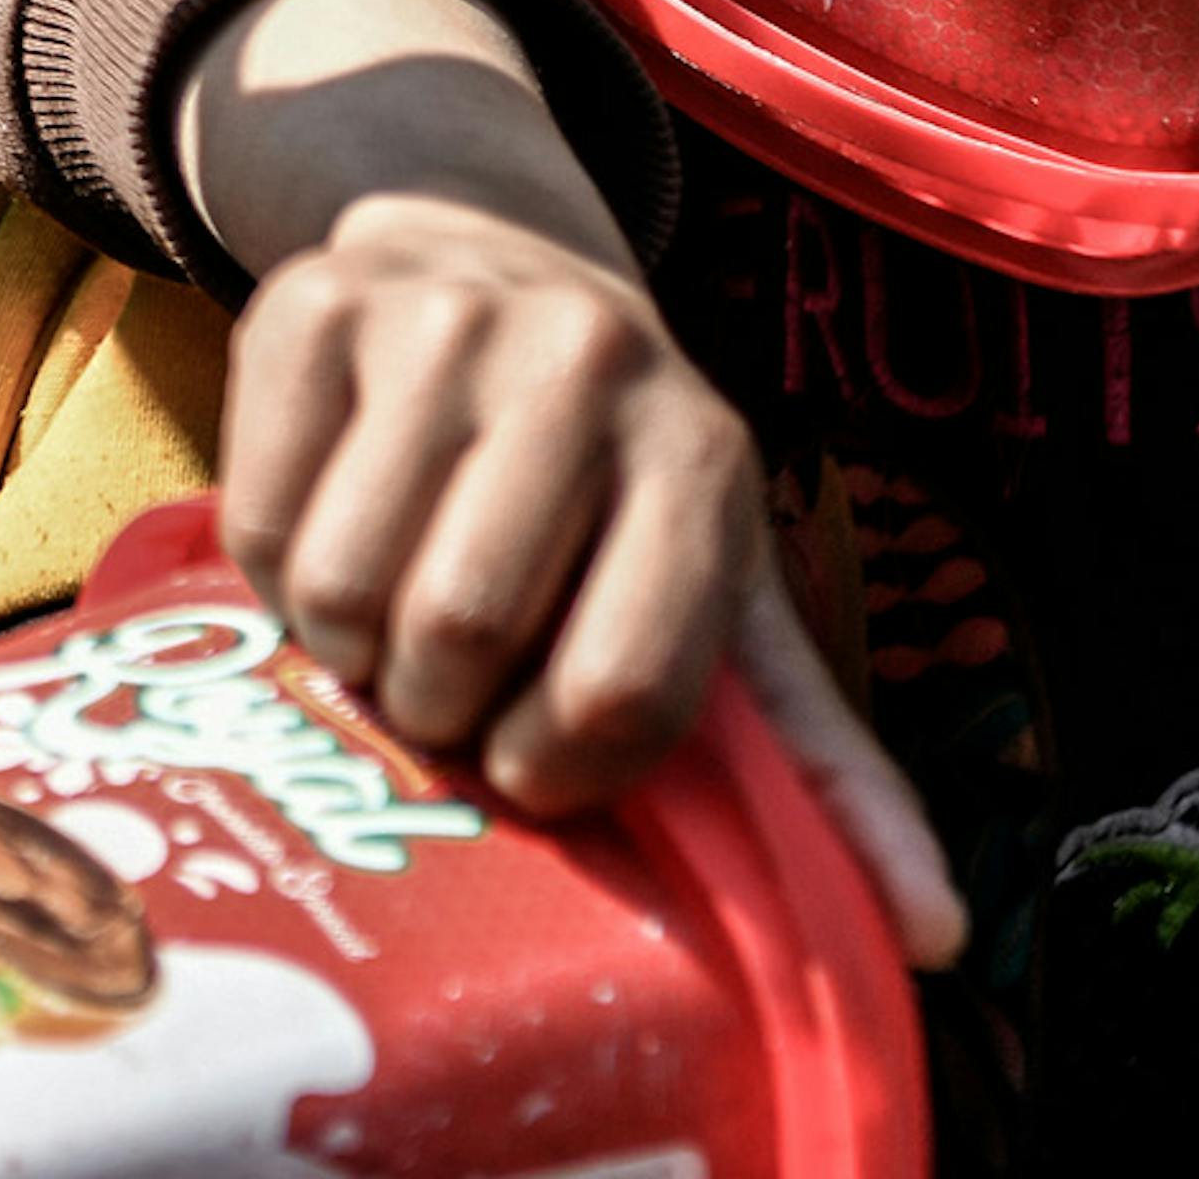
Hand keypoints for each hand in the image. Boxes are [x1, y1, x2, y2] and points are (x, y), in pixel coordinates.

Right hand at [179, 0, 962, 961]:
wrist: (487, 260)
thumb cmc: (610, 483)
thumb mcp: (723, 596)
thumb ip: (821, 768)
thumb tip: (942, 937)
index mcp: (703, 456)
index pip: (621, 685)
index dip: (556, 767)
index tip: (534, 761)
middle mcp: (587, 361)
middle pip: (464, 627)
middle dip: (436, 710)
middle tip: (443, 693)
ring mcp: (441, 319)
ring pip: (344, 581)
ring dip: (348, 648)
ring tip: (384, 624)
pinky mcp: (311, 304)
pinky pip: (256, 517)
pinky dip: (271, 575)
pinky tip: (324, 541)